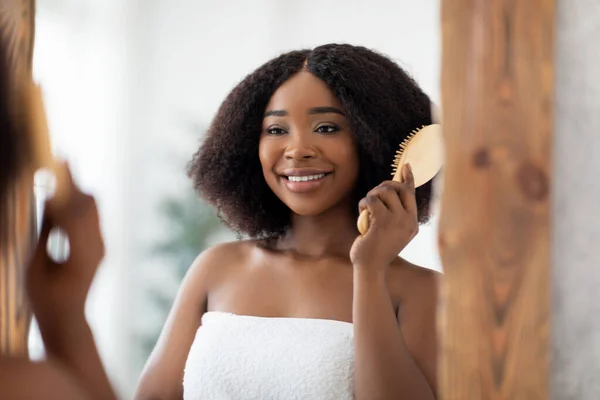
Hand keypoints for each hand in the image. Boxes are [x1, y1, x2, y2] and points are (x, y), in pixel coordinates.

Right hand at [26, 164, 104, 329]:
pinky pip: (90, 218)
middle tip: (58, 160)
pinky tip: (61, 196)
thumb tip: (47, 200)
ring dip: (76, 191)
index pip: (74, 214)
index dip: (65, 188)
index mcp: (81, 257)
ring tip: (57, 173)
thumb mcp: (35, 267)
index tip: (55, 165)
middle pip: (90, 206)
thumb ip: (44, 234)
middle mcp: (98, 248)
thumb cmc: (45, 298)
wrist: (68, 318)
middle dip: (73, 182)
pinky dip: (76, 203)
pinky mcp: (99, 246)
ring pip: (93, 209)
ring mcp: (101, 247)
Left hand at [350, 163, 417, 273]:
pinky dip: (364, 203)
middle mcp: (409, 221)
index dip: (408, 178)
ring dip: (371, 195)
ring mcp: (397, 221)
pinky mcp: (383, 221)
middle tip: (372, 196)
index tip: (406, 165)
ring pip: (384, 192)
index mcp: (412, 224)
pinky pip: (372, 201)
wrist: (370, 268)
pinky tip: (361, 212)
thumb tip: (386, 194)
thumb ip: (392, 215)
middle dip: (383, 186)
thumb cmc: (375, 251)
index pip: (412, 195)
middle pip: (398, 189)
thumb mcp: (388, 232)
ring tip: (365, 207)